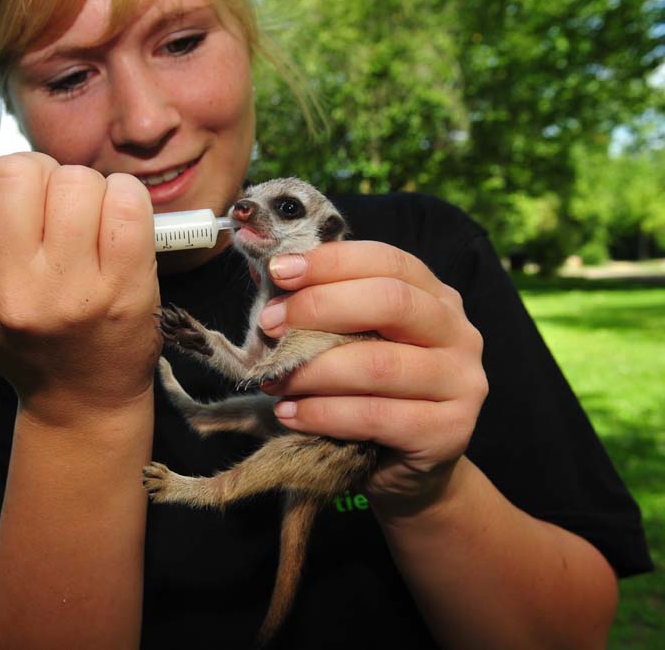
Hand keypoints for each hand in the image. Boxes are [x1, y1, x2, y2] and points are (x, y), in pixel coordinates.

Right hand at [0, 153, 160, 416]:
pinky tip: (118, 220)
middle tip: (52, 205)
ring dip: (85, 187)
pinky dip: (126, 196)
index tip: (14, 217)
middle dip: (39, 175)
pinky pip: (126, 201)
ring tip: (87, 218)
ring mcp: (73, 289)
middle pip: (18, 170)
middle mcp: (15, 291)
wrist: (83, 398)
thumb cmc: (17, 342)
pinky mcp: (125, 285)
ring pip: (75, 181)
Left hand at [258, 241, 487, 515]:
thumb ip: (323, 308)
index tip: (279, 271)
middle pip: (390, 302)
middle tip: (270, 325)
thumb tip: (270, 273)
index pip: (386, 261)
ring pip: (378, 364)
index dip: (331, 262)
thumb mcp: (351, 343)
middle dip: (320, 308)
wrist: (405, 469)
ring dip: (312, 371)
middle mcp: (458, 332)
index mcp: (435, 297)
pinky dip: (323, 414)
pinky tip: (291, 414)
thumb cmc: (370, 392)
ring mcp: (461, 383)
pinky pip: (375, 416)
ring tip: (273, 381)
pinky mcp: (449, 431)